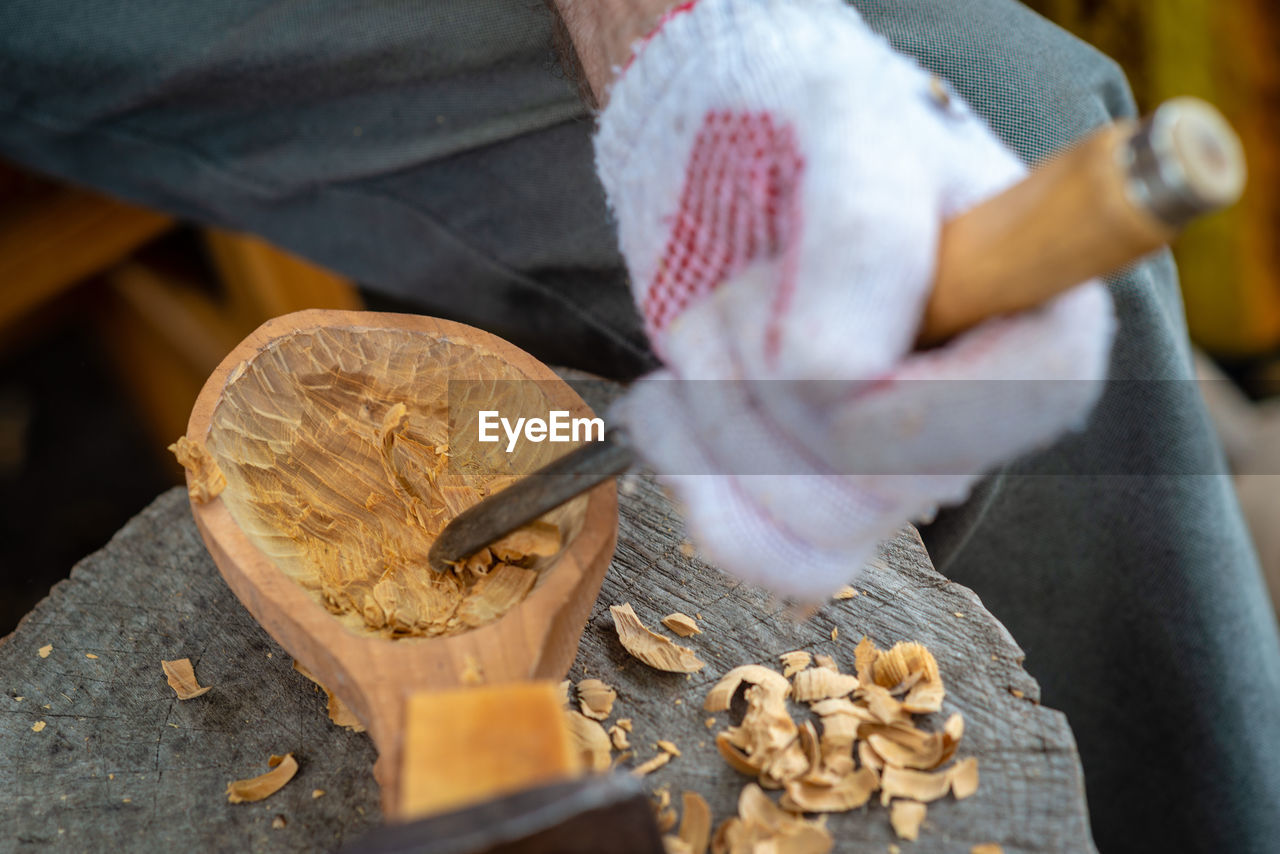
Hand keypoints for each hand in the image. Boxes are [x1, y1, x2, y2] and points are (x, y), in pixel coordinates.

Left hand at [592, 0, 1113, 599]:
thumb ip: (863, 243)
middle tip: (737, 286)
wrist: (732, 156)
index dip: (866, 391)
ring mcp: (898, 467)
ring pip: (807, 528)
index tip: (795, 307)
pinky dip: (694, 485)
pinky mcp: (820, 490)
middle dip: (763, 383)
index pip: (978, 422)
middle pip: (873, 488)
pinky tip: (663, 403)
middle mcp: (982, 416)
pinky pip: (769, 559)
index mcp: (1043, 332)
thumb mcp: (849, 134)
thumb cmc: (807, 128)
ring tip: (704, 321)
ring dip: (717, 416)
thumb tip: (836, 379)